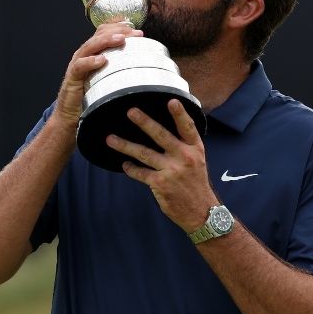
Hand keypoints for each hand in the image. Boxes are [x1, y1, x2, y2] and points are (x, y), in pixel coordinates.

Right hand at [55, 24, 140, 124]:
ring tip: (121, 39)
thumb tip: (145, 67)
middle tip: (136, 33)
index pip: (104, 32)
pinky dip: (90, 61)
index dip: (120, 28)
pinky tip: (102, 60)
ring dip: (106, 41)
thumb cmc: (92, 98)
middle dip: (118, 31)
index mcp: (93, 53)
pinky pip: (80, 66)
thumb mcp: (109, 81)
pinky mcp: (72, 78)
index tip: (138, 31)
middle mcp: (84, 55)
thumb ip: (120, 70)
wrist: (71, 117)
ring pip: (90, 46)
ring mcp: (77, 65)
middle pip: (98, 35)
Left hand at [107, 100, 216, 231]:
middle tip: (131, 111)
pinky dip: (131, 168)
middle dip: (145, 123)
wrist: (202, 213)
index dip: (180, 114)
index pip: (188, 128)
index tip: (171, 101)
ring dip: (125, 145)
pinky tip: (125, 164)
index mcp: (195, 150)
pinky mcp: (160, 184)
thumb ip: (184, 147)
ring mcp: (172, 171)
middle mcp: (185, 158)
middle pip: (162, 136)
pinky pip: (140, 173)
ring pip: (144, 153)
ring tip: (110, 139)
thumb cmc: (196, 185)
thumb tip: (162, 131)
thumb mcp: (197, 162)